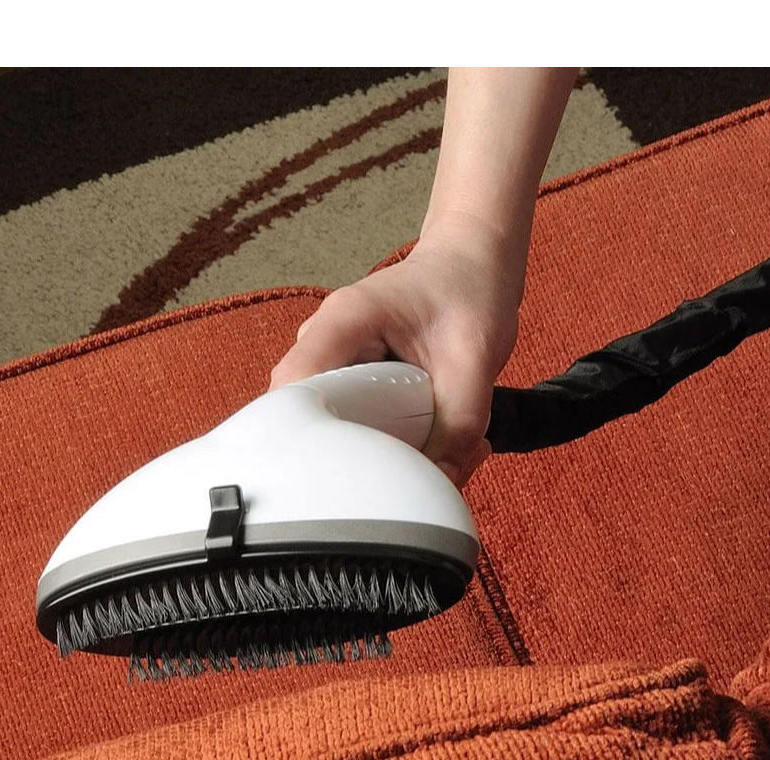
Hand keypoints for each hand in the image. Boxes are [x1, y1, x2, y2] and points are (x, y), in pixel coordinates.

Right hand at [269, 212, 521, 487]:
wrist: (473, 268)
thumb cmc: (468, 290)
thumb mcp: (475, 357)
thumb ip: (459, 423)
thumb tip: (439, 482)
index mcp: (342, 323)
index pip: (294, 390)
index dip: (309, 442)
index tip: (350, 477)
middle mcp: (328, 348)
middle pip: (315, 425)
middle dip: (371, 461)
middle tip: (435, 467)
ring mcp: (339, 370)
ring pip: (346, 437)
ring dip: (397, 458)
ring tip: (454, 449)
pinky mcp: (358, 390)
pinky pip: (369, 435)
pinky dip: (408, 449)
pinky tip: (448, 443)